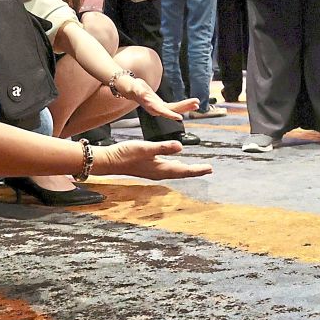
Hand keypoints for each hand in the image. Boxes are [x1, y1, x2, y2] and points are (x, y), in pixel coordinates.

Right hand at [91, 139, 212, 179]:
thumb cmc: (125, 154)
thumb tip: (180, 147)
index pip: (184, 170)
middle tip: (208, 169)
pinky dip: (176, 166)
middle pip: (181, 172)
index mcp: (161, 169)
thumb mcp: (145, 148)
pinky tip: (175, 163)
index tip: (210, 169)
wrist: (109, 161)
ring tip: (197, 167)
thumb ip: (163, 148)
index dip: (197, 170)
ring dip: (186, 169)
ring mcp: (153, 171)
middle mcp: (159, 172)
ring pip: (175, 171)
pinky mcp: (148, 167)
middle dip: (195, 170)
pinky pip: (167, 168)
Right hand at [114, 73, 196, 121]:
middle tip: (196, 104)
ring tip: (197, 103)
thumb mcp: (134, 88)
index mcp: (150, 106)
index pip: (162, 111)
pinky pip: (175, 106)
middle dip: (184, 107)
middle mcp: (156, 109)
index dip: (170, 114)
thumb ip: (138, 91)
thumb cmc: (132, 87)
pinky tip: (192, 104)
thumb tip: (141, 92)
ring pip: (175, 109)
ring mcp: (160, 108)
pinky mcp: (163, 105)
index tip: (179, 117)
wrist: (131, 89)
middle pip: (172, 110)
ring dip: (186, 106)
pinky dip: (184, 105)